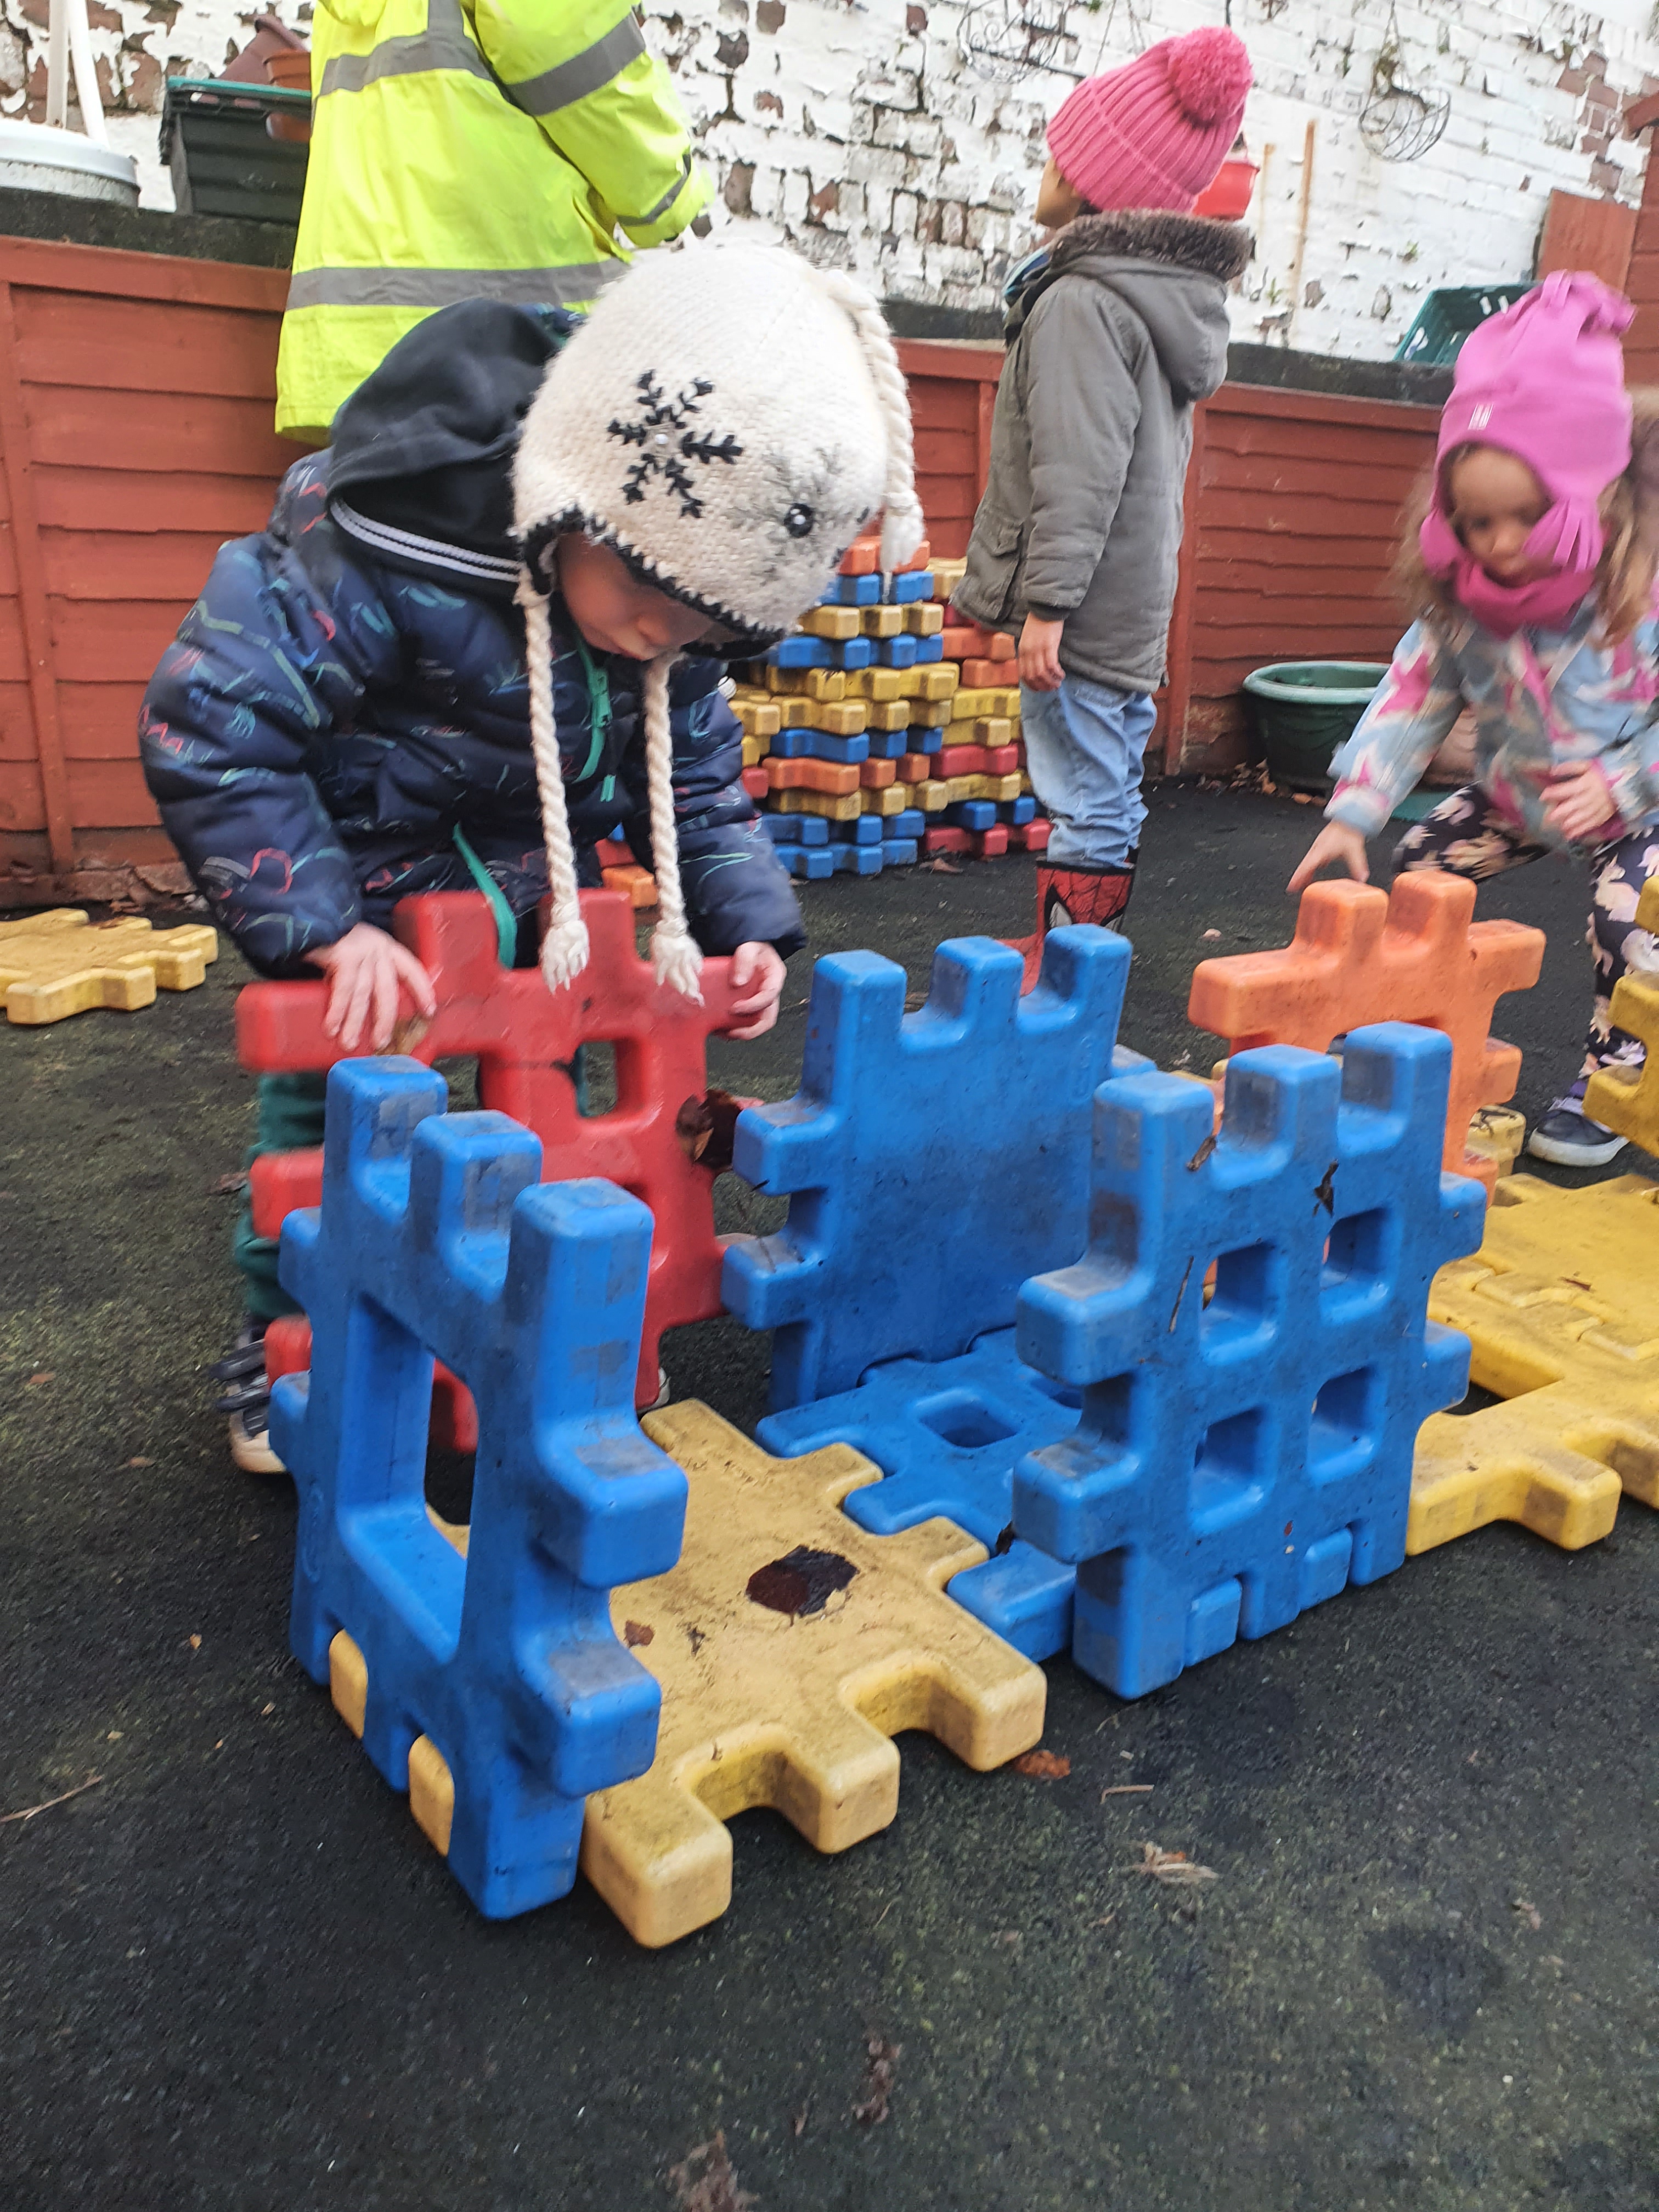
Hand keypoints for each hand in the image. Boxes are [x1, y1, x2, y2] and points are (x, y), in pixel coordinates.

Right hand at [307, 922, 436, 1052]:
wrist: (304, 913)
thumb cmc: (327, 935)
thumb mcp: (354, 949)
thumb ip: (363, 972)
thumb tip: (361, 1008)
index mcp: (384, 945)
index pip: (411, 969)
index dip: (422, 990)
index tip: (429, 1011)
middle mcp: (377, 947)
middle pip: (387, 990)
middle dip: (384, 1020)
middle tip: (380, 1043)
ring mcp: (361, 951)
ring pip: (362, 994)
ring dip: (354, 1022)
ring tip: (348, 1043)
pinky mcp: (343, 955)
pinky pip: (343, 990)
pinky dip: (337, 1011)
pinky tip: (332, 1027)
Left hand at [721, 941, 785, 1039]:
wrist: (748, 951)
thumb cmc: (752, 948)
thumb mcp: (749, 948)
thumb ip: (745, 961)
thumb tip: (738, 982)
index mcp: (775, 979)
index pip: (769, 997)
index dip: (753, 1006)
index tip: (734, 1008)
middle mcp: (770, 995)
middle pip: (767, 1019)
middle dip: (751, 1030)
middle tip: (732, 1032)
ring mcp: (760, 1002)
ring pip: (756, 1024)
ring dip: (741, 1032)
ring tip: (722, 1032)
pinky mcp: (750, 1007)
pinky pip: (745, 1022)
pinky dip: (733, 1028)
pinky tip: (719, 1027)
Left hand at [1018, 614, 1065, 691]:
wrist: (1045, 608)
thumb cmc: (1038, 623)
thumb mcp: (1028, 639)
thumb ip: (1028, 652)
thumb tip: (1034, 667)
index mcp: (1021, 650)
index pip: (1023, 674)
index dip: (1031, 685)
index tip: (1039, 689)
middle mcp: (1028, 651)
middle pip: (1033, 676)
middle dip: (1043, 685)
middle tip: (1052, 688)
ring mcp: (1038, 649)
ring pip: (1042, 673)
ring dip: (1051, 681)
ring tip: (1058, 683)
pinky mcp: (1049, 645)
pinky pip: (1052, 665)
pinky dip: (1057, 673)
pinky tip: (1061, 674)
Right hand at [1287, 822, 1369, 894]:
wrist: (1349, 818)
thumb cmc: (1349, 832)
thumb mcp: (1355, 851)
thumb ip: (1358, 866)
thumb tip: (1362, 879)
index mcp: (1323, 850)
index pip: (1308, 866)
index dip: (1300, 876)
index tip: (1293, 885)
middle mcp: (1318, 848)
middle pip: (1305, 865)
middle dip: (1299, 877)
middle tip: (1293, 888)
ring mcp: (1319, 846)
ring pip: (1308, 861)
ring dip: (1305, 872)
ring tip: (1303, 883)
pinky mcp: (1322, 845)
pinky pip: (1314, 857)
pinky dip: (1312, 866)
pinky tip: (1316, 869)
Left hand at [1541, 761, 1619, 842]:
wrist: (1626, 778)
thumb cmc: (1602, 771)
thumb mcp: (1587, 765)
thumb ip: (1570, 767)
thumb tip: (1552, 770)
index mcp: (1588, 781)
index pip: (1569, 788)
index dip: (1556, 792)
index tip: (1543, 796)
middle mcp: (1593, 794)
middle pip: (1577, 804)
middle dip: (1563, 811)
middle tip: (1549, 818)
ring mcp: (1600, 805)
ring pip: (1585, 815)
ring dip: (1572, 823)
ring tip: (1561, 829)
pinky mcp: (1605, 813)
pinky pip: (1594, 822)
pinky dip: (1583, 829)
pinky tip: (1571, 835)